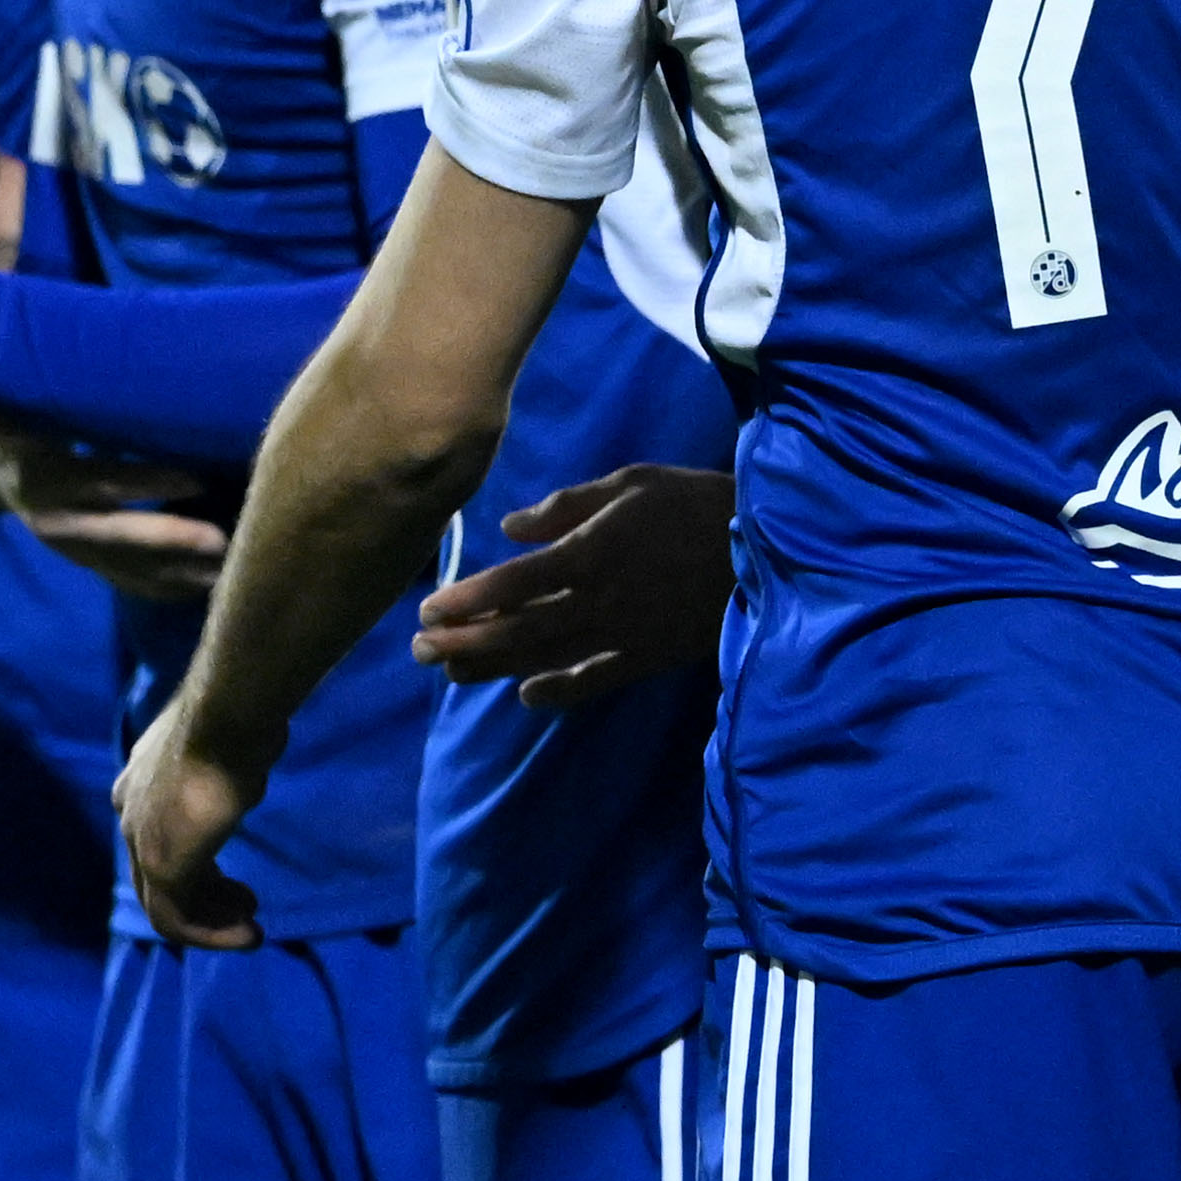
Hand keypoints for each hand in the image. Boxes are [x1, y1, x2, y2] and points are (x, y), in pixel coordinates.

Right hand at [0, 400, 232, 603]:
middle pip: (116, 535)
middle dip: (170, 539)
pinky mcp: (82, 561)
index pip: (100, 480)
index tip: (196, 478)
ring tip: (231, 569)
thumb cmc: (25, 411)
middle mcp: (52, 518)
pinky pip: (124, 581)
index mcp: (40, 473)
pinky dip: (165, 586)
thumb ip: (68, 389)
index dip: (145, 482)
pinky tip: (208, 586)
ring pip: (125, 566)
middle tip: (222, 541)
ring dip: (177, 571)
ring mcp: (67, 547)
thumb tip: (132, 362)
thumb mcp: (29, 396)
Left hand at [116, 697, 274, 949]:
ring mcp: (141, 840)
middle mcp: (130, 812)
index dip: (199, 865)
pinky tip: (245, 932)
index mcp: (139, 784)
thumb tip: (248, 759)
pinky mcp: (163, 864)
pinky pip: (177, 917)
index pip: (159, 837)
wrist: (226, 719)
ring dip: (210, 923)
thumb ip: (225, 765)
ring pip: (164, 902)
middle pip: (158, 875)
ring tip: (249, 928)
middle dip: (206, 897)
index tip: (236, 876)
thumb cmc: (236, 721)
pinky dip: (210, 933)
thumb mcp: (227, 746)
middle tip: (246, 906)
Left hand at [414, 464, 736, 709]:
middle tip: (418, 651)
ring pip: (545, 659)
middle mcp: (598, 600)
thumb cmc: (693, 502)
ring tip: (450, 673)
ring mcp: (622, 634)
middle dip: (463, 641)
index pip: (512, 585)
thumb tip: (510, 528)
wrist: (762, 547)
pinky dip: (558, 691)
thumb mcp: (632, 482)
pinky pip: (594, 681)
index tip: (427, 609)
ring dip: (493, 669)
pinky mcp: (647, 656)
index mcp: (591, 552)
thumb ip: (568, 506)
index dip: (466, 600)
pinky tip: (525, 697)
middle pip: (516, 629)